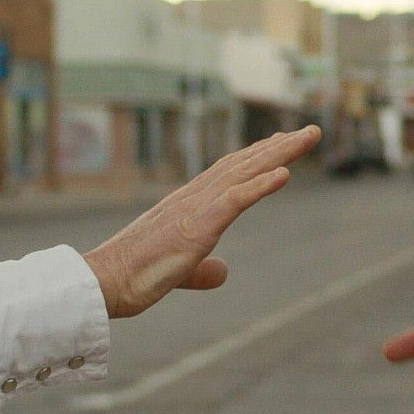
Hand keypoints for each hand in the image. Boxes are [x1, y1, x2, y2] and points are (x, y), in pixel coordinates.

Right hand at [83, 126, 318, 317]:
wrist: (104, 281)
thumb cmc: (134, 276)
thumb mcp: (179, 273)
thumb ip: (202, 270)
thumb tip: (223, 272)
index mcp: (188, 206)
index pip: (229, 174)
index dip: (257, 157)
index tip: (280, 143)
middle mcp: (193, 198)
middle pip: (243, 164)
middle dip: (278, 148)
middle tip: (310, 132)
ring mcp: (195, 209)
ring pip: (244, 173)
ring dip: (278, 155)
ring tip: (308, 138)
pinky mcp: (195, 227)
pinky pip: (234, 201)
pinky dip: (260, 186)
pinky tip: (284, 175)